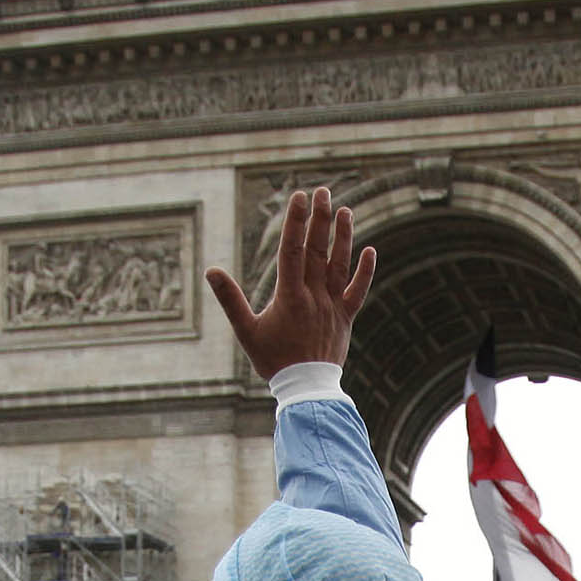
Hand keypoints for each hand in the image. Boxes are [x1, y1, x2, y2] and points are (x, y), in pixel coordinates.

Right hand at [206, 186, 377, 376]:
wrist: (305, 389)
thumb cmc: (273, 360)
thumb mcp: (246, 331)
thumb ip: (230, 300)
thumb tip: (211, 271)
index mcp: (289, 296)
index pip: (293, 250)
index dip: (295, 221)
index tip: (298, 197)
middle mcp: (314, 296)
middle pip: (318, 250)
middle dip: (320, 218)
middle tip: (322, 191)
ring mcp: (333, 306)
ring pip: (340, 265)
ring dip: (342, 236)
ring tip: (345, 210)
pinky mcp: (346, 318)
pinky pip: (358, 291)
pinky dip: (365, 271)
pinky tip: (369, 249)